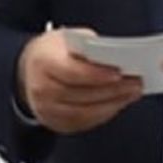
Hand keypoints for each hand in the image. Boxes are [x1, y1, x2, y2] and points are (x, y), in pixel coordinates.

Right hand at [16, 29, 143, 133]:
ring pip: (86, 112)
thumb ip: (88, 46)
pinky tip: (117, 104)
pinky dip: (104, 113)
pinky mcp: (55, 122)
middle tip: (135, 83)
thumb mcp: (65, 39)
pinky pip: (84, 122)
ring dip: (113, 103)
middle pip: (83, 94)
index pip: (73, 72)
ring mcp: (47, 109)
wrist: (27, 70)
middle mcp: (42, 88)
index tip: (119, 73)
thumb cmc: (50, 52)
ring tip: (131, 94)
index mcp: (43, 62)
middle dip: (113, 89)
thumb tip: (115, 55)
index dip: (97, 74)